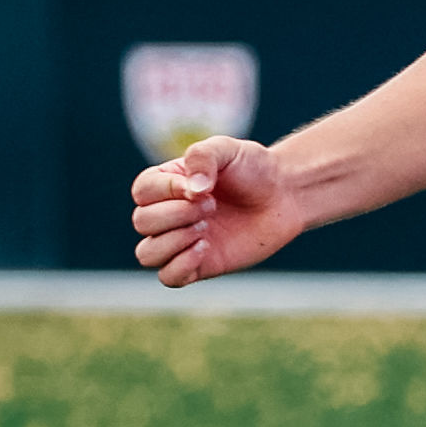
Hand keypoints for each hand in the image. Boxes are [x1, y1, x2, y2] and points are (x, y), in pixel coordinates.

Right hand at [132, 136, 304, 284]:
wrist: (284, 195)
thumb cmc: (253, 169)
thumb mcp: (227, 149)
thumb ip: (202, 157)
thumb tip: (191, 190)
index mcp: (166, 183)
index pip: (142, 191)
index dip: (166, 190)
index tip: (202, 186)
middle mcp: (168, 213)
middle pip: (141, 222)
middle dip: (176, 214)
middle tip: (212, 206)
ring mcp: (181, 241)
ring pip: (146, 254)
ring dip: (174, 241)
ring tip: (206, 229)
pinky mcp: (199, 265)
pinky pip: (168, 277)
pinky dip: (180, 266)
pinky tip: (206, 248)